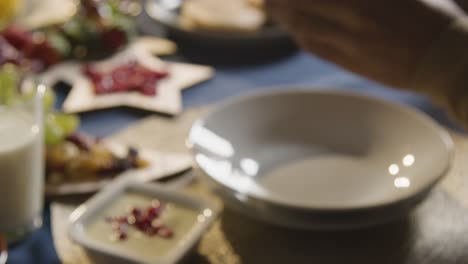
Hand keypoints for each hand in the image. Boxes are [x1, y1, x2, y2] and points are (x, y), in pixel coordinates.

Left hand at [266, 0, 454, 88]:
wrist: (444, 61)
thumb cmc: (432, 20)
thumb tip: (334, 1)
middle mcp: (357, 15)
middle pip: (304, 4)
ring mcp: (352, 41)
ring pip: (305, 27)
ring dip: (283, 17)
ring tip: (271, 8)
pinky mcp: (351, 63)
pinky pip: (316, 48)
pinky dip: (300, 36)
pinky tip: (293, 30)